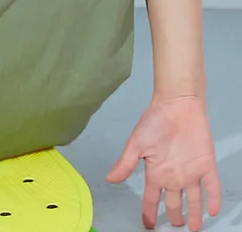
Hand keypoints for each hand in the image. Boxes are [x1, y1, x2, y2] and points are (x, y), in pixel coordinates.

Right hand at [107, 95, 220, 229]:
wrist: (176, 105)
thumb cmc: (154, 121)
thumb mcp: (136, 143)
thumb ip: (125, 163)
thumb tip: (110, 179)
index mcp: (156, 172)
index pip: (152, 197)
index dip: (149, 212)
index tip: (148, 224)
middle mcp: (173, 176)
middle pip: (174, 203)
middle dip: (174, 217)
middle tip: (175, 227)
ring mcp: (191, 172)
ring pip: (194, 200)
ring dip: (195, 215)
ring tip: (194, 228)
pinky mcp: (206, 165)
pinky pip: (211, 187)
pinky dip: (213, 199)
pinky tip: (212, 211)